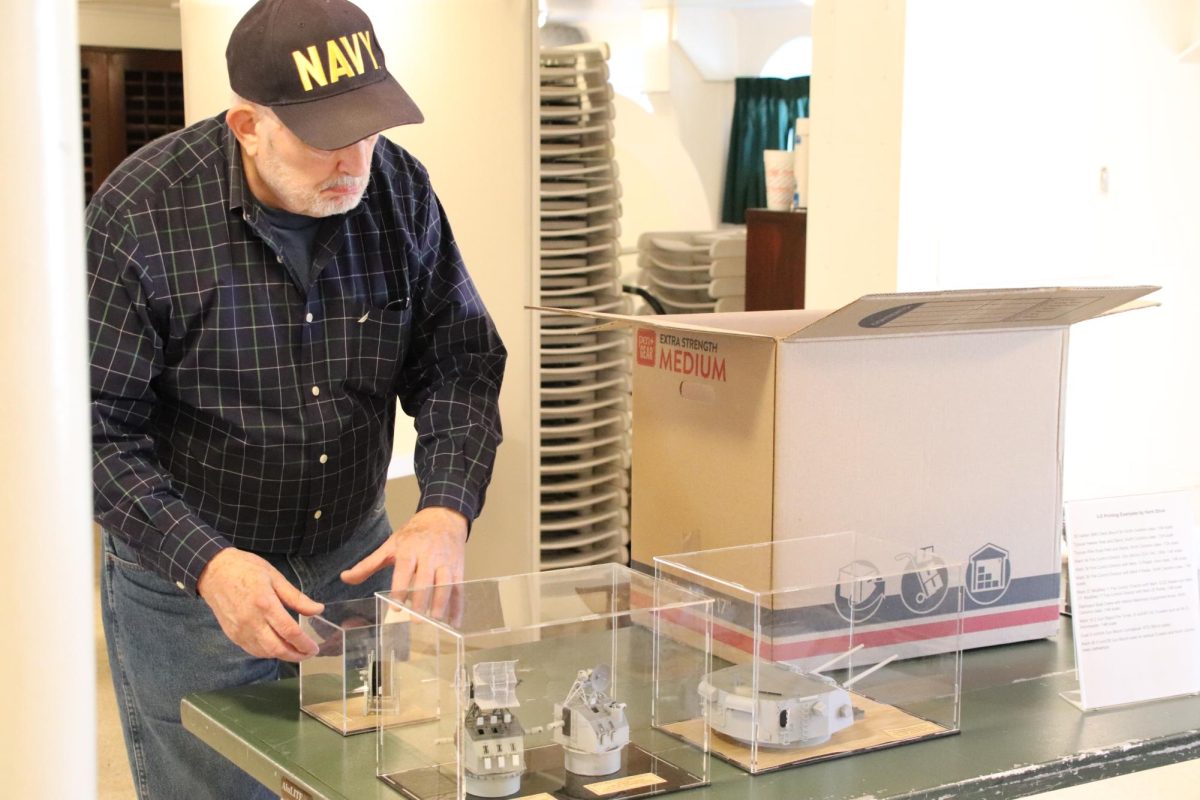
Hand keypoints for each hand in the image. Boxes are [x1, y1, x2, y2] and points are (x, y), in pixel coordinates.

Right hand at [197, 548, 323, 660]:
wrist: (214, 571)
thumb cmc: (246, 569)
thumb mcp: (275, 577)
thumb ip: (297, 598)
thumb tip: (318, 609)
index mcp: (265, 604)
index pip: (289, 631)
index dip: (304, 644)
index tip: (315, 648)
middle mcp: (251, 621)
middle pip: (277, 648)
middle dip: (296, 655)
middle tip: (308, 654)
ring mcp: (239, 630)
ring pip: (264, 652)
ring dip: (282, 655)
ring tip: (296, 652)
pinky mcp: (232, 634)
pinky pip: (252, 650)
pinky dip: (267, 653)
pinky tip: (277, 648)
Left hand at [341, 506, 466, 619]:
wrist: (443, 517)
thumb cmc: (414, 534)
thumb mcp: (391, 545)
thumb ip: (369, 564)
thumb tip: (345, 578)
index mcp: (411, 548)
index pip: (406, 568)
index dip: (401, 587)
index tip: (396, 606)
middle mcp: (430, 555)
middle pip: (427, 578)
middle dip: (422, 598)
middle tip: (416, 619)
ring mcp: (447, 562)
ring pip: (446, 583)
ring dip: (442, 602)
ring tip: (436, 619)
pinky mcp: (459, 568)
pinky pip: (459, 589)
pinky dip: (458, 606)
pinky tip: (455, 623)